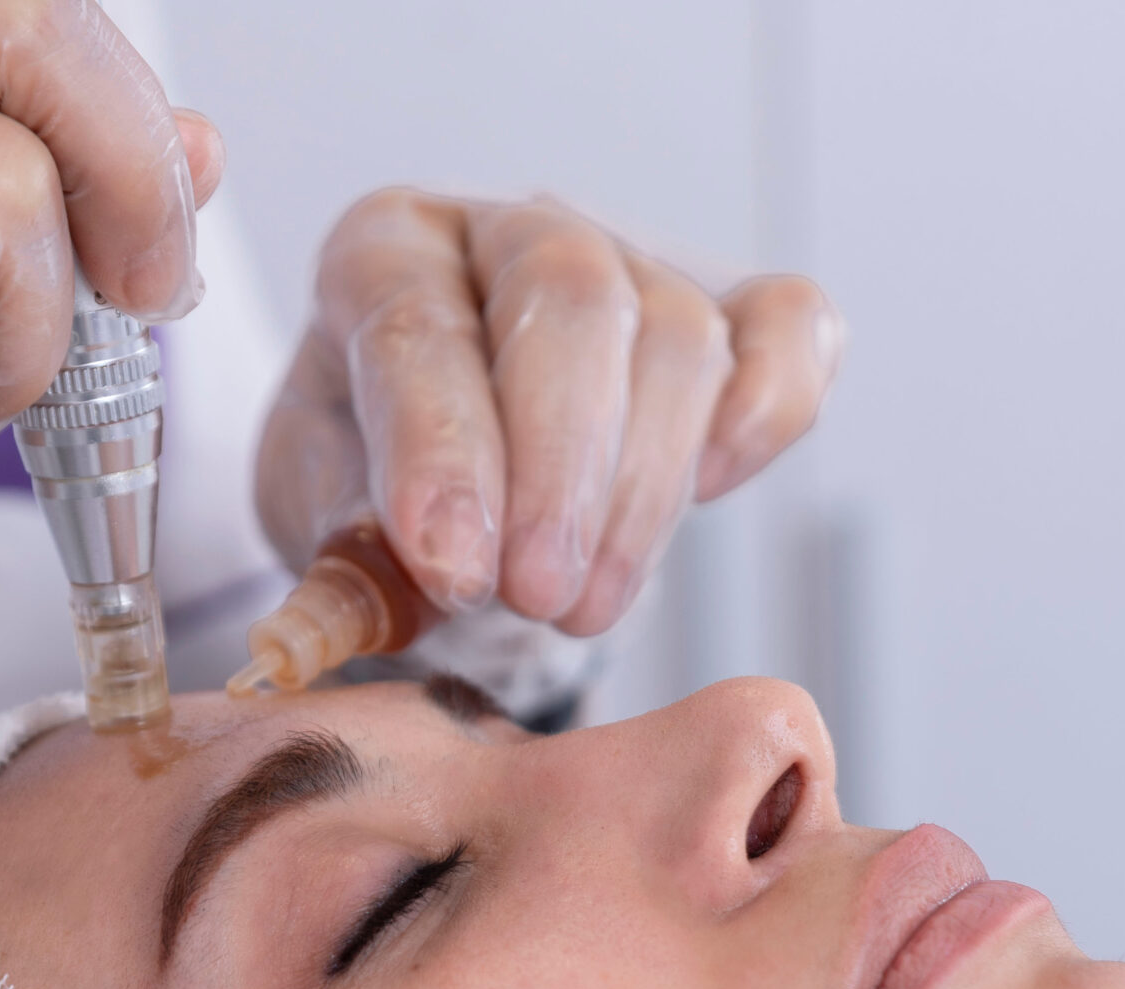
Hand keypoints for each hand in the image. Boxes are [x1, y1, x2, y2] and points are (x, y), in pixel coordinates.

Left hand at [255, 190, 842, 637]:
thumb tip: (354, 620)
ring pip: (673, 333)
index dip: (442, 451)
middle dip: (562, 467)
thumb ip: (348, 570)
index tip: (456, 569)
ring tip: (583, 607)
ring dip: (641, 490)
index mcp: (383, 255)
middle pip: (569, 296)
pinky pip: (788, 324)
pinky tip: (716, 484)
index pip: (418, 323)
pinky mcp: (731, 308)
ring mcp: (630, 258)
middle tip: (540, 598)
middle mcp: (507, 231)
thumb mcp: (336, 533)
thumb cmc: (388, 500)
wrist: (464, 506)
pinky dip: (773, 401)